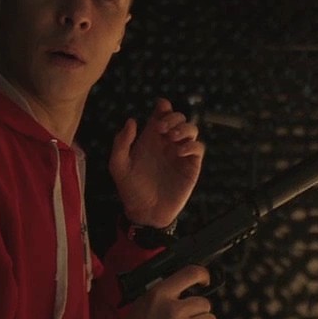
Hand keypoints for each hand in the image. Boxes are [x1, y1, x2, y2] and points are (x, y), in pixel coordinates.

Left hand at [109, 97, 204, 228]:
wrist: (145, 212)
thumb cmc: (130, 189)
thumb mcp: (118, 165)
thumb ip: (121, 143)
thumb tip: (132, 120)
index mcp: (151, 138)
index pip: (161, 114)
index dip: (163, 106)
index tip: (160, 108)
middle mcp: (167, 142)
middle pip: (179, 117)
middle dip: (173, 117)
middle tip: (162, 128)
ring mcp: (180, 153)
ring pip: (192, 129)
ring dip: (184, 128)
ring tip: (172, 137)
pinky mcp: (191, 166)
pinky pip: (198, 148)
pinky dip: (192, 145)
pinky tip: (179, 152)